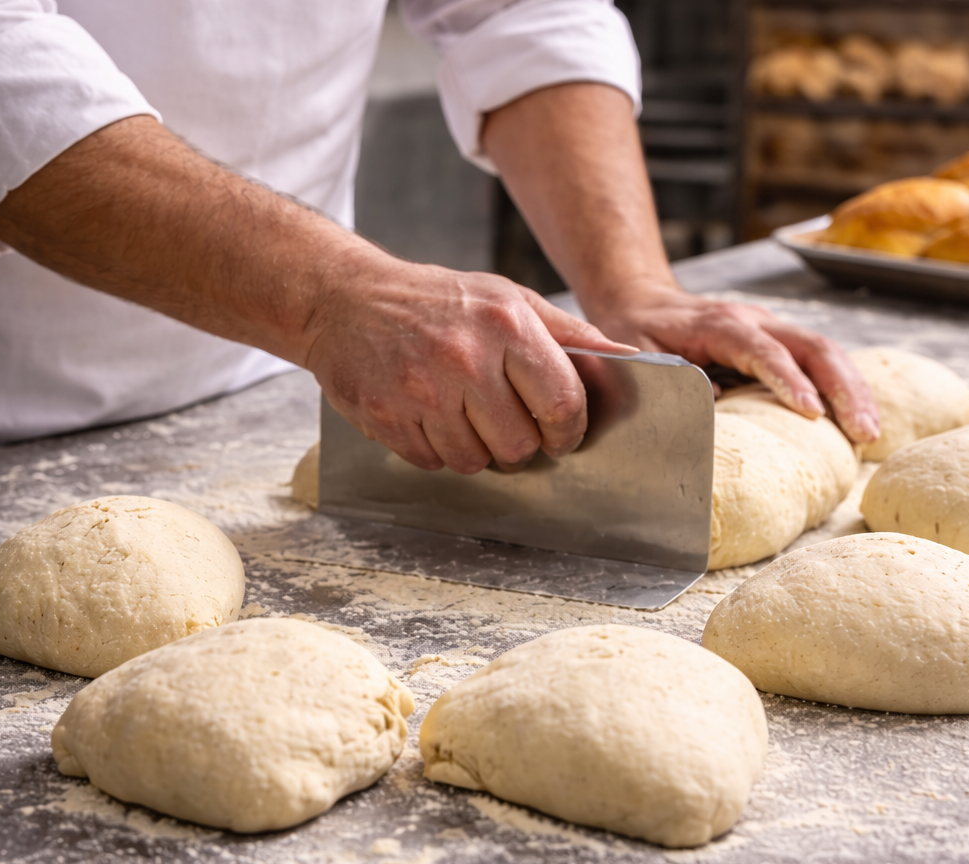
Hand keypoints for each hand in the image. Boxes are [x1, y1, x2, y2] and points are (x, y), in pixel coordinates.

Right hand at [303, 252, 634, 472]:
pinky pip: (435, 463)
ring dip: (477, 448)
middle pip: (520, 445)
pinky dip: (438, 450)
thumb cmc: (436, 299)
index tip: (561, 435)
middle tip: (507, 423)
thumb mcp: (506, 297)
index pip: (561, 402)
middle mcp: (465, 359)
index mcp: (506, 325)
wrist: (344, 298)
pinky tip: (431, 417)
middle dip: (521, 443)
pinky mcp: (387, 417)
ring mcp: (422, 392)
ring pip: (477, 462)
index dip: (568, 431)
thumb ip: (566, 332)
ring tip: (464, 415)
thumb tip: (624, 359)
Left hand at [587, 281, 880, 445]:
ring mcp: (773, 329)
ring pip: (826, 352)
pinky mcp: (781, 343)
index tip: (811, 412)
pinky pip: (822, 361)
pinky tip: (859, 421)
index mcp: (720, 324)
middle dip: (843, 389)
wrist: (641, 300)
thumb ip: (665, 377)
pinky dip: (845, 389)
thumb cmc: (636, 331)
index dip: (789, 380)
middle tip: (862, 431)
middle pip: (813, 346)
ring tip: (870, 433)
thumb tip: (713, 404)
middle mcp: (755, 321)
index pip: (763, 350)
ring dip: (853, 391)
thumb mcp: (636, 355)